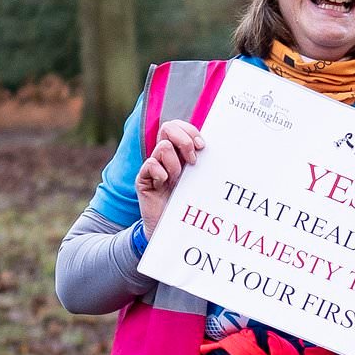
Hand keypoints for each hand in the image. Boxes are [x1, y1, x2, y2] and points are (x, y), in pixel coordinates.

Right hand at [136, 120, 204, 238]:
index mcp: (178, 152)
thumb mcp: (199, 179)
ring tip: (177, 180)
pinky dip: (161, 174)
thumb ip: (202, 161)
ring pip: (163, 147)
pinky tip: (164, 185)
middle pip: (168, 127)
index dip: (190, 130)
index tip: (202, 146)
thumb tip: (211, 146)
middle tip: (193, 161)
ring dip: (175, 164)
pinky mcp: (143, 179)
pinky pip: (151, 164)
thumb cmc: (189, 203)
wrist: (173, 228)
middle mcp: (164, 156)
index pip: (178, 126)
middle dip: (184, 141)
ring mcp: (153, 166)